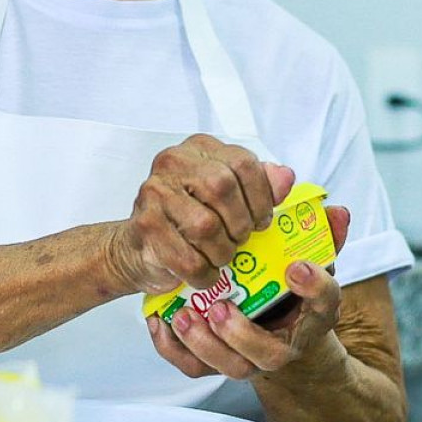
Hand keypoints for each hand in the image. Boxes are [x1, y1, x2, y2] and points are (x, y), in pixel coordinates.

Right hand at [109, 136, 285, 293]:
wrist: (136, 248)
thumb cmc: (185, 219)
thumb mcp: (226, 195)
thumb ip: (258, 184)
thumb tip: (285, 177)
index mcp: (199, 148)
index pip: (242, 162)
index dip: (262, 196)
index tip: (262, 219)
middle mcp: (173, 163)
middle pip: (223, 188)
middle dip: (240, 223)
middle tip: (240, 239)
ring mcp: (155, 193)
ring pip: (205, 226)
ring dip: (222, 251)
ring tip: (221, 256)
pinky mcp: (145, 226)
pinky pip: (188, 258)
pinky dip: (204, 273)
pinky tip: (205, 273)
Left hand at [147, 201, 350, 379]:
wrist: (280, 332)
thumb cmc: (291, 292)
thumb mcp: (312, 262)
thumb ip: (323, 237)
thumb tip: (337, 211)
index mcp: (313, 316)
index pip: (325, 304)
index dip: (314, 287)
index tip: (295, 267)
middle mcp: (284, 346)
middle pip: (268, 354)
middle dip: (242, 334)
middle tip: (220, 307)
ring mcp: (251, 360)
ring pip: (231, 367)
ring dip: (205, 344)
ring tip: (184, 315)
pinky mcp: (218, 365)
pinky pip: (195, 368)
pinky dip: (173, 348)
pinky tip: (161, 321)